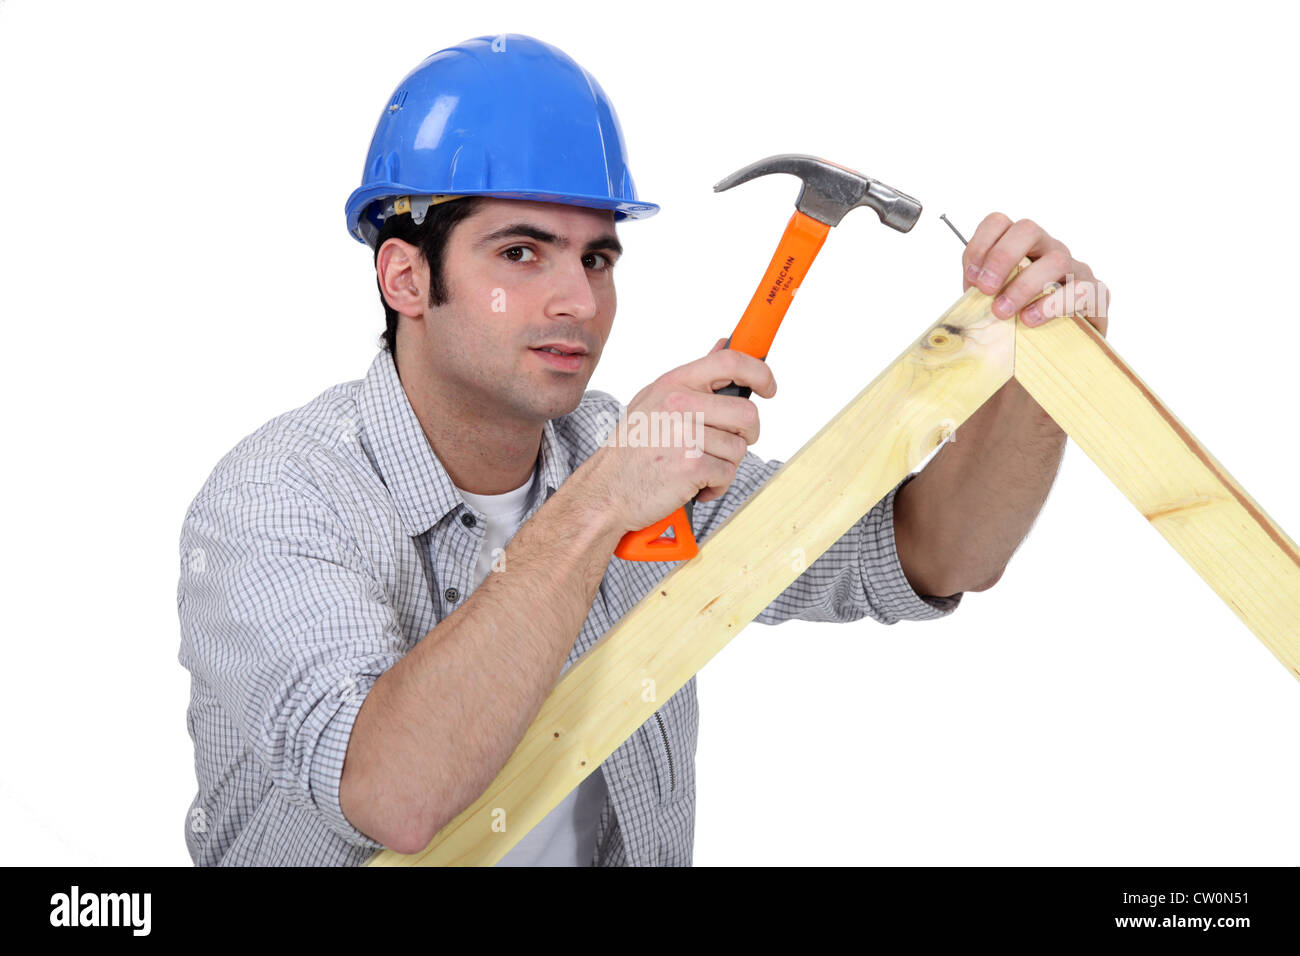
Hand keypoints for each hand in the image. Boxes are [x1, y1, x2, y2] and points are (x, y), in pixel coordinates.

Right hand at [582, 338, 776, 532]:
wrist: (606, 490)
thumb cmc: (632, 449)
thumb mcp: (655, 400)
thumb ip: (694, 378)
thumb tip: (725, 345)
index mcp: (674, 383)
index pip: (731, 362)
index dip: (760, 373)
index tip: (769, 387)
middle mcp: (679, 404)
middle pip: (747, 414)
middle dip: (746, 435)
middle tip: (726, 444)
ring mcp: (685, 435)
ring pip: (739, 449)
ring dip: (724, 464)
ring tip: (696, 467)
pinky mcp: (691, 466)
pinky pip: (728, 474)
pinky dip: (716, 486)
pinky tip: (692, 484)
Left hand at [962, 212, 1109, 337]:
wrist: (1058, 356)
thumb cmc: (1021, 326)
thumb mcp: (993, 307)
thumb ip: (979, 295)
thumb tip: (964, 293)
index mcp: (1021, 249)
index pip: (999, 223)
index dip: (980, 245)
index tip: (970, 279)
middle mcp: (1049, 250)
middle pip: (1028, 230)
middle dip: (1002, 257)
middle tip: (985, 290)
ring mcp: (1076, 268)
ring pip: (1056, 259)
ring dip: (1023, 286)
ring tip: (1003, 312)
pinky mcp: (1097, 294)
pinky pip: (1081, 290)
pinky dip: (1052, 305)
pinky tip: (1031, 320)